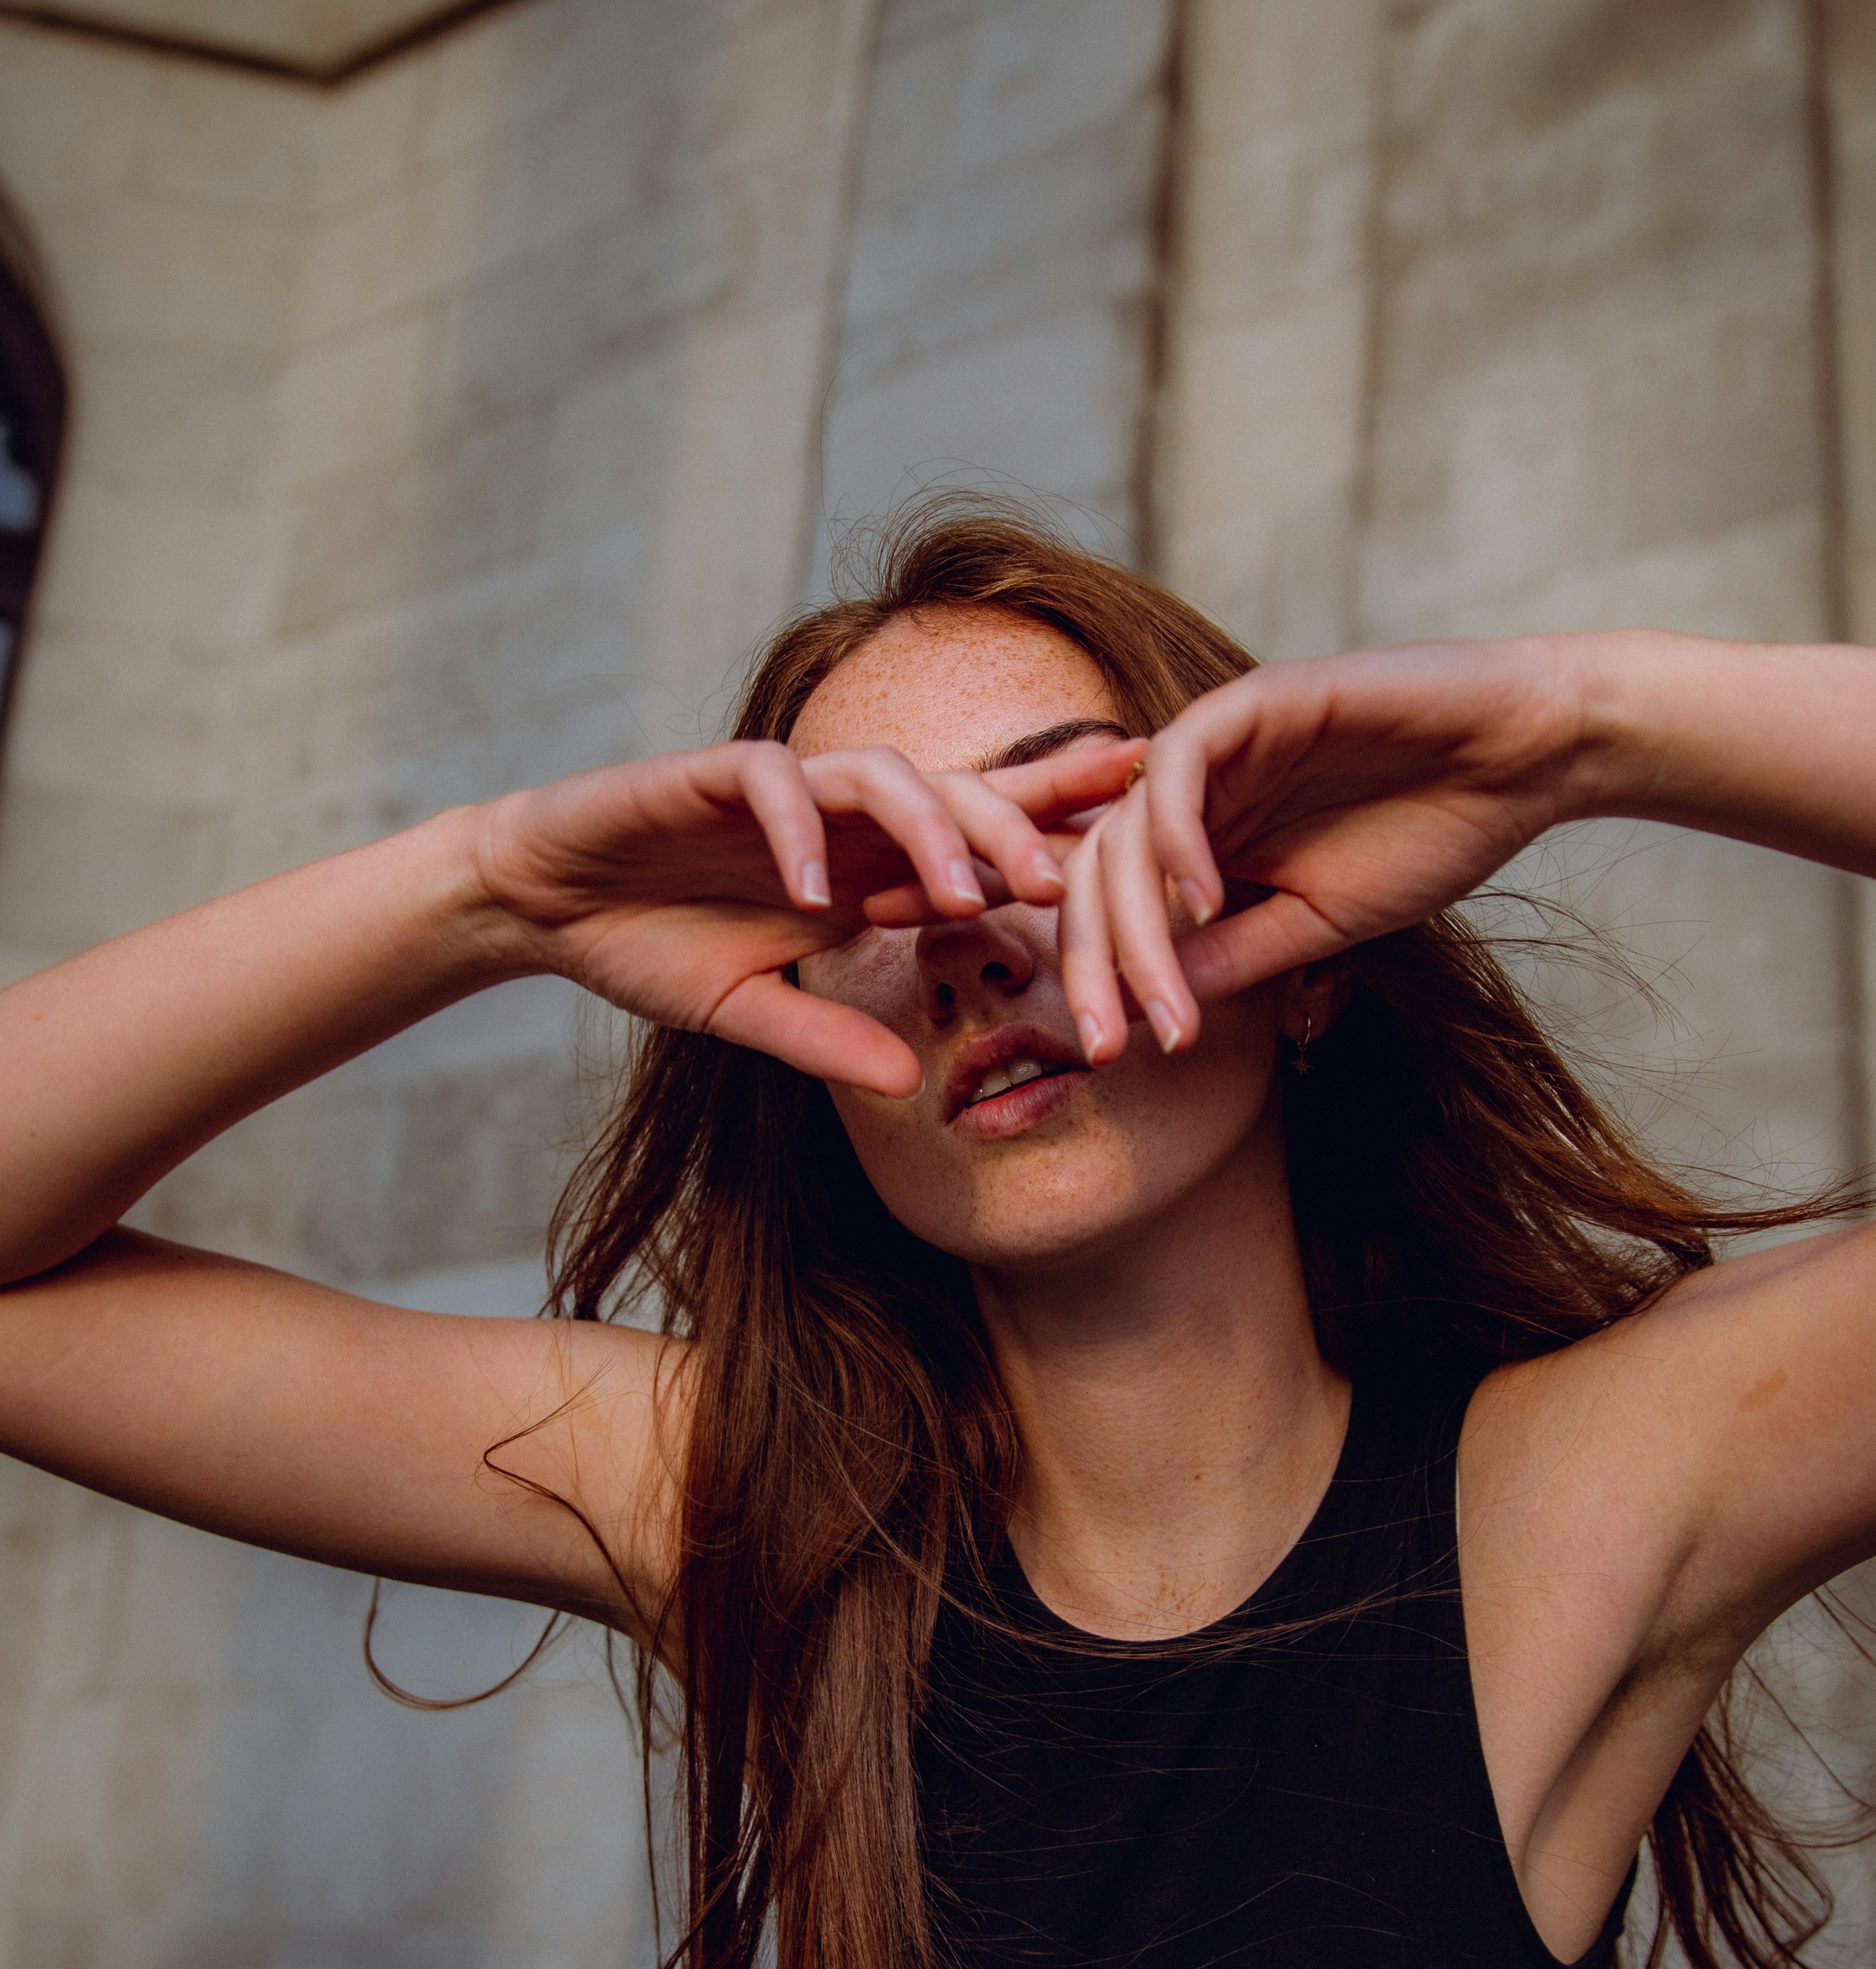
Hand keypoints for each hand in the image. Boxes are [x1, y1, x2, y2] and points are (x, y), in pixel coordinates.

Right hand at [472, 731, 1144, 1093]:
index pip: (973, 836)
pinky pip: (768, 784)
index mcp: (861, 866)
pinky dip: (798, 832)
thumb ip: (826, 1044)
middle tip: (1073, 874)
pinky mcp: (706, 775)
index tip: (1133, 849)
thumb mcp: (749, 1013)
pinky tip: (818, 886)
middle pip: (952, 792)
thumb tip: (904, 1090)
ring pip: (877, 775)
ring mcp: (776, 791)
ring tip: (960, 888)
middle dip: (1019, 822)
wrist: (546, 901)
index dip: (1051, 830)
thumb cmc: (652, 946)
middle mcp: (835, 819)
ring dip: (926, 827)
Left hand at [1056, 639, 1592, 1057]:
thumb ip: (1229, 957)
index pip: (1112, 905)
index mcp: (1204, 837)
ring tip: (1164, 1004)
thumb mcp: (1314, 923)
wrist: (1521, 761)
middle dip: (1090, 963)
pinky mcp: (1253, 699)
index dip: (1098, 979)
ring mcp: (1219, 741)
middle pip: (1094, 870)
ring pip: (1125, 826)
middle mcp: (1196, 789)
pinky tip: (1203, 900)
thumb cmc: (1429, 837)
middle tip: (1101, 1045)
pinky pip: (1178, 764)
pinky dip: (1177, 835)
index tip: (1106, 1056)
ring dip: (1132, 924)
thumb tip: (1142, 1014)